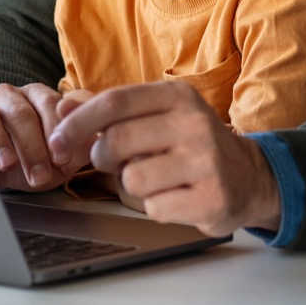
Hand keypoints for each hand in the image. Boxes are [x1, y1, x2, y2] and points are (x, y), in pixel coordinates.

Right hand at [0, 82, 84, 191]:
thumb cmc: (26, 164)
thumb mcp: (55, 163)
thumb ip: (76, 152)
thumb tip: (94, 144)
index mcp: (45, 99)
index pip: (58, 106)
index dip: (63, 132)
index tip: (65, 159)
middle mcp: (21, 94)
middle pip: (37, 110)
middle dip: (42, 145)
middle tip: (45, 174)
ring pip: (14, 113)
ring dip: (24, 146)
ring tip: (30, 173)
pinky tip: (4, 160)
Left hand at [48, 82, 280, 236]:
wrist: (249, 177)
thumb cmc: (190, 144)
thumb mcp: (157, 116)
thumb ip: (109, 110)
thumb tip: (61, 106)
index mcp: (178, 96)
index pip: (114, 102)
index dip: (77, 123)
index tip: (56, 141)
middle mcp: (195, 123)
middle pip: (117, 140)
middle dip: (102, 157)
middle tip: (113, 162)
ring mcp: (206, 161)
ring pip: (132, 179)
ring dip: (132, 185)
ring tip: (153, 179)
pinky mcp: (212, 198)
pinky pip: (155, 208)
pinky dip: (156, 207)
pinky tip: (175, 196)